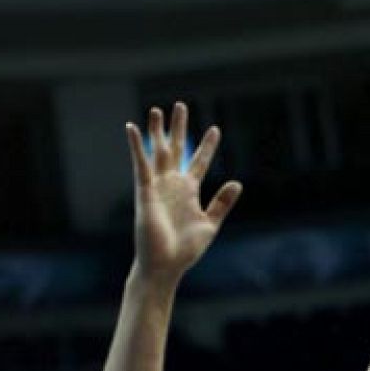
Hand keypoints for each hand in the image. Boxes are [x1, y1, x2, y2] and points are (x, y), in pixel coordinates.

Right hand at [125, 103, 240, 280]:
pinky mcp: (144, 192)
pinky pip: (140, 165)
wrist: (166, 265)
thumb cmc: (186, 249)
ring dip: (157, 131)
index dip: (208, 146)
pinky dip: (136, 146)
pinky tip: (132, 128)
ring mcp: (157, 186)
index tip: (216, 129)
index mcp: (189, 192)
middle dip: (179, 129)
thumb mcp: (210, 223)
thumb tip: (237, 183)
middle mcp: (172, 185)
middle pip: (176, 150)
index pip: (199, 162)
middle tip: (181, 106)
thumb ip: (222, 203)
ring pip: (157, 152)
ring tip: (157, 110)